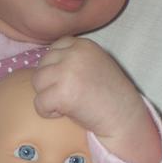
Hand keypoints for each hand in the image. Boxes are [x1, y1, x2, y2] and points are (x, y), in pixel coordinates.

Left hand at [32, 37, 160, 162]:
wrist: (124, 117)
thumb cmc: (109, 95)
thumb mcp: (95, 64)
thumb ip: (74, 57)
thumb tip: (45, 63)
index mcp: (83, 44)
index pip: (53, 49)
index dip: (56, 69)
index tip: (71, 83)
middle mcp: (74, 53)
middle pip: (42, 65)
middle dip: (50, 83)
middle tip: (70, 96)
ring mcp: (68, 72)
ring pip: (37, 82)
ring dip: (48, 96)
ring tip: (67, 104)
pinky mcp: (62, 93)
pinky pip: (39, 103)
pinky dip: (48, 112)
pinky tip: (66, 113)